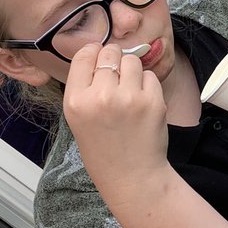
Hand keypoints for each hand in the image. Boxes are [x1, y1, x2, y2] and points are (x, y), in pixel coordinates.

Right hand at [63, 43, 168, 201]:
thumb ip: (85, 86)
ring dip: (132, 71)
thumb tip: (99, 50)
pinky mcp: (152, 101)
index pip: (85, 55)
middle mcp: (100, 97)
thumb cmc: (103, 148)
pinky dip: (147, 85)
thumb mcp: (78, 118)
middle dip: (114, 60)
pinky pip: (150, 75)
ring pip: (132, 60)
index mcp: (75, 101)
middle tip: (116, 80)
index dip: (94, 53)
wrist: (131, 176)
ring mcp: (128, 98)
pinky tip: (142, 104)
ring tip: (129, 93)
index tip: (99, 60)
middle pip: (110, 52)